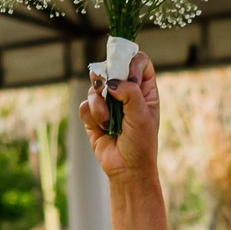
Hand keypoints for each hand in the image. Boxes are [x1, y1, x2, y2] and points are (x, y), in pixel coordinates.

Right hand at [84, 52, 161, 183]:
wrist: (126, 168)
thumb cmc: (140, 143)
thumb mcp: (142, 115)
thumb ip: (130, 92)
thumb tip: (110, 82)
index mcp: (145, 89)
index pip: (139, 61)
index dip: (132, 63)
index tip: (130, 78)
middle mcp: (126, 92)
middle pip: (112, 66)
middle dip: (107, 78)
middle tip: (108, 90)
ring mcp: (109, 102)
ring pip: (95, 86)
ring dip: (100, 105)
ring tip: (108, 122)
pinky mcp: (93, 114)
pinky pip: (85, 104)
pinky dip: (91, 116)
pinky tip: (102, 129)